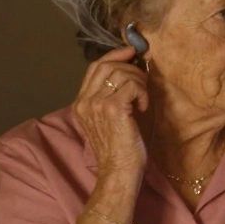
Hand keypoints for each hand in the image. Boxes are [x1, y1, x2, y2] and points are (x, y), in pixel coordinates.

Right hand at [72, 46, 148, 178]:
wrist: (119, 171)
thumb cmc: (120, 147)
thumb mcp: (109, 118)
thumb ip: (110, 96)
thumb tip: (129, 69)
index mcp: (81, 103)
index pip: (95, 67)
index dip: (115, 55)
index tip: (132, 52)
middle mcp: (85, 101)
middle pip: (108, 66)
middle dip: (131, 68)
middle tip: (143, 82)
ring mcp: (96, 104)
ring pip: (121, 73)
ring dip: (139, 82)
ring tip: (143, 99)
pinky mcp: (113, 109)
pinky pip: (133, 86)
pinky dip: (143, 93)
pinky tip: (143, 108)